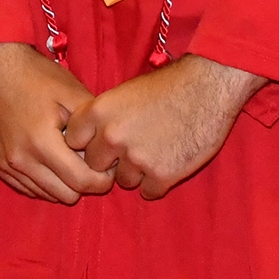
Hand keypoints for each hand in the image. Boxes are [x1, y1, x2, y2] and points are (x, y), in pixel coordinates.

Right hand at [0, 42, 114, 205]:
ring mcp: (6, 165)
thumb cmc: (37, 76)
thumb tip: (107, 151)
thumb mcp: (72, 93)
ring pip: (46, 195)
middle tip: (89, 162)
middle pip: (65, 196)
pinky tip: (49, 160)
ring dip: (62, 183)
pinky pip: (28, 188)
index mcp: (41, 142)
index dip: (102, 179)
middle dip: (83, 183)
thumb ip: (93, 125)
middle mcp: (20, 160)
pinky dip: (43, 181)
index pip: (81, 182)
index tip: (108, 166)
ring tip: (68, 158)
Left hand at [63, 54, 265, 200]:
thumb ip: (104, 117)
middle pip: (94, 165)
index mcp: (99, 112)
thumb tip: (90, 139)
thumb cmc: (167, 86)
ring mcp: (136, 159)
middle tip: (129, 148)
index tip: (97, 141)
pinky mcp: (161, 176)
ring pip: (122, 181)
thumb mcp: (124, 92)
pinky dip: (156, 182)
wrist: (206, 88)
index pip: (72, 140)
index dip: (86, 142)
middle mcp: (112, 137)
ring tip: (153, 150)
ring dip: (135, 172)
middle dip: (109, 160)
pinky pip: (147, 192)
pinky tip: (166, 162)